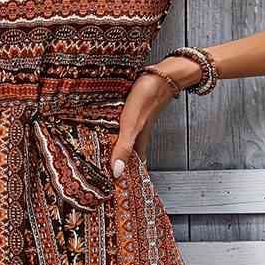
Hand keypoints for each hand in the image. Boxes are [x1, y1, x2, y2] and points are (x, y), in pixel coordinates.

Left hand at [109, 57, 202, 176]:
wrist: (163, 73)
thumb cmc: (147, 97)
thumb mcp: (132, 124)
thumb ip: (124, 147)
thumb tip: (116, 172)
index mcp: (138, 142)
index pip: (133, 167)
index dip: (125, 179)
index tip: (115, 191)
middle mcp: (138, 135)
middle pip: (128, 156)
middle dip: (118, 166)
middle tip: (103, 178)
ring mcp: (136, 123)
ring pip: (125, 142)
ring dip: (116, 150)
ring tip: (101, 158)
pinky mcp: (133, 111)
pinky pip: (122, 128)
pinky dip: (115, 133)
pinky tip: (107, 130)